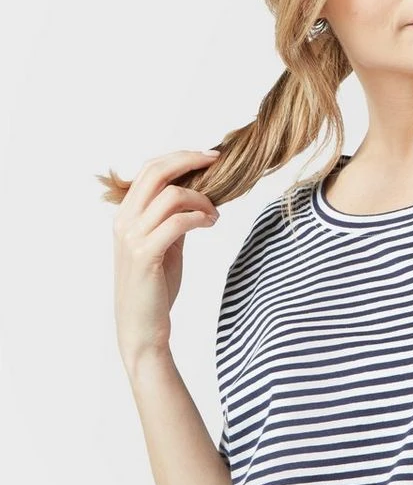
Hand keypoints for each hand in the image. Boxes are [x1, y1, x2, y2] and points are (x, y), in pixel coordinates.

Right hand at [112, 149, 220, 370]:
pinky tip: (211, 224)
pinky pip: (177, 222)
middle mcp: (124, 222)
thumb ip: (173, 219)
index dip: (180, 157)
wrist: (142, 328)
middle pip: (156, 172)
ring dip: (202, 200)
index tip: (210, 156)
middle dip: (190, 161)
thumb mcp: (165, 245)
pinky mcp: (146, 255)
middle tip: (217, 163)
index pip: (150, 169)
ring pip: (171, 196)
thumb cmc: (155, 287)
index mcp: (125, 215)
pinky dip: (200, 218)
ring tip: (215, 215)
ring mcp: (132, 238)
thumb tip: (196, 196)